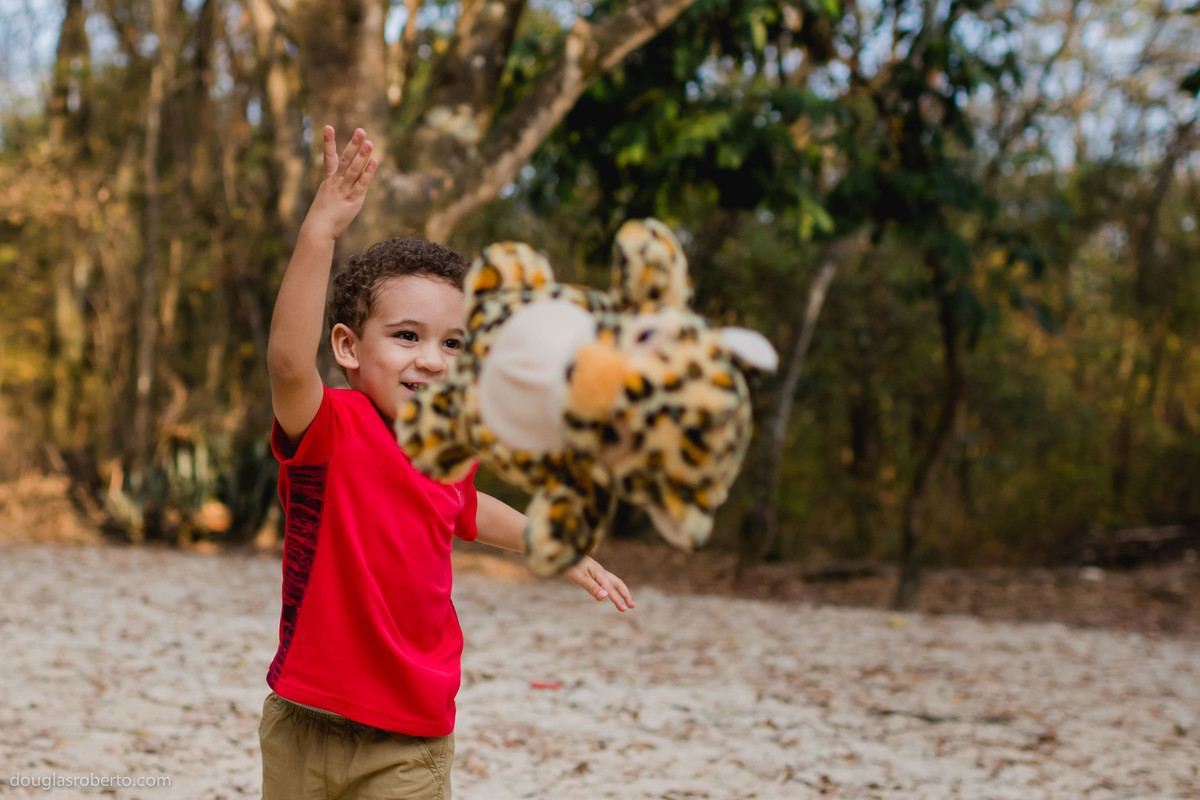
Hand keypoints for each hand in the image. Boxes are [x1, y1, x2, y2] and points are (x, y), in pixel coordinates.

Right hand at [301, 126, 377, 240]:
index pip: (328, 157)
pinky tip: (374, 162)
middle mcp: (336, 182)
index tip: (328, 126)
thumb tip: (354, 181)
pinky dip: (368, 173)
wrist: (318, 229)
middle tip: (360, 130)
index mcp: (329, 180)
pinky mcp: (352, 200)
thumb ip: (341, 187)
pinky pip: (361, 184)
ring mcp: (343, 190)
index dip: (328, 142)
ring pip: (353, 169)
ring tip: (369, 142)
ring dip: (362, 155)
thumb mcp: (330, 197)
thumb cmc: (324, 215)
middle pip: (345, 160)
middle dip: (353, 144)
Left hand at [563, 556, 634, 611]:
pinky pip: (607, 581)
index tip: (623, 610)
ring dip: (621, 592)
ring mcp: (598, 572)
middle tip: (632, 606)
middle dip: (626, 595)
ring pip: (614, 582)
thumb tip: (605, 596)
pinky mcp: (593, 572)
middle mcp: (601, 572)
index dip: (617, 600)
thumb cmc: (571, 566)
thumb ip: (592, 587)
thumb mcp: (580, 578)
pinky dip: (613, 588)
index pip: (610, 589)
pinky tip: (608, 594)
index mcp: (599, 574)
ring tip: (626, 601)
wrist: (564, 553)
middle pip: (618, 584)